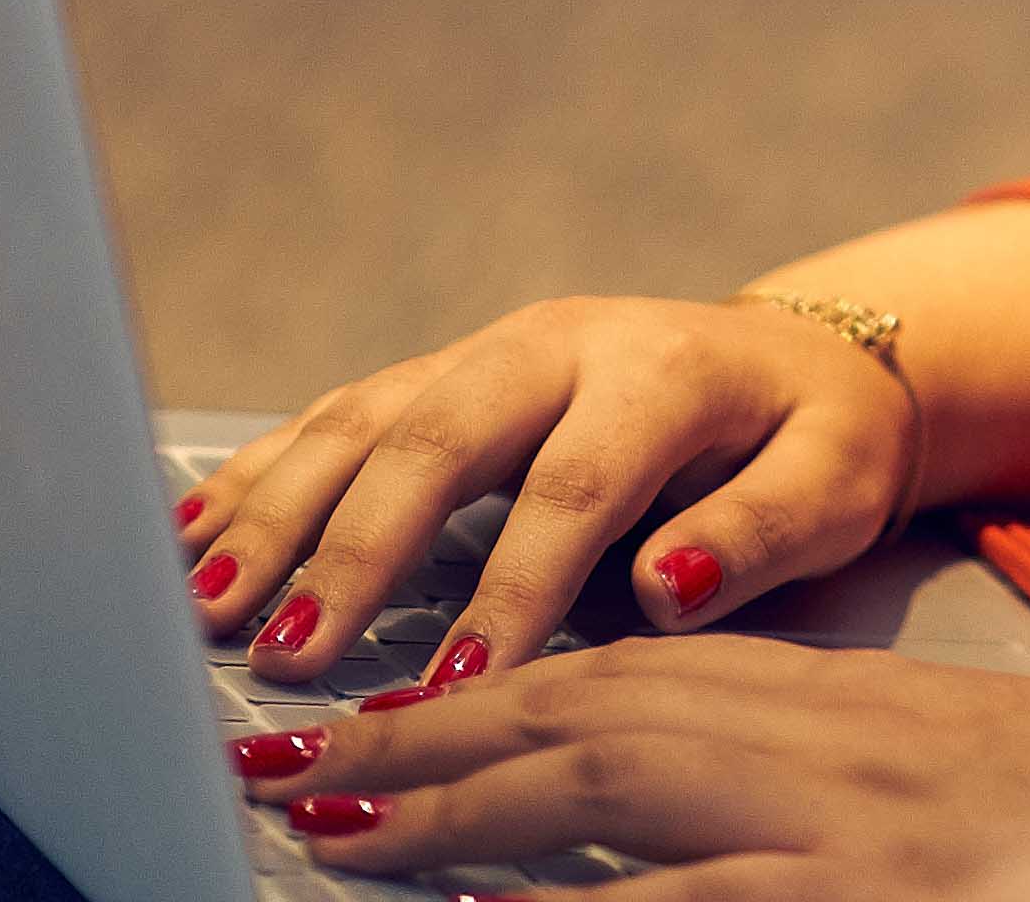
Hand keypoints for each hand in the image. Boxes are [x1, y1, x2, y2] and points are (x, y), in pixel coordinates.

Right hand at [173, 294, 915, 687]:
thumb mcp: (835, 479)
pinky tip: (195, 534)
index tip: (459, 685)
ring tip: (209, 603)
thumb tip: (671, 585)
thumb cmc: (815, 438)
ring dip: (279, 513)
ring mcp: (487, 353)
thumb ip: (762, 531)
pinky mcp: (442, 376)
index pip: (574, 485)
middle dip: (356, 549)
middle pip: (437, 436)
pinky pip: (336, 417)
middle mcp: (558, 344)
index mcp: (660, 369)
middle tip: (293, 652)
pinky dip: (262, 476)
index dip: (513, 586)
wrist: (798, 359)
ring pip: (364, 420)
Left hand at [250, 640, 1029, 900]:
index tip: (381, 738)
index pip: (652, 682)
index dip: (501, 704)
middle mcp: (867, 754)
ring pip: (630, 794)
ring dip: (470, 815)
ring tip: (339, 834)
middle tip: (297, 776)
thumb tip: (693, 864)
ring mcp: (882, 834)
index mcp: (883, 722)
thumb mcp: (982, 823)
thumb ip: (841, 829)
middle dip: (439, 747)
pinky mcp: (904, 896)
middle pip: (609, 718)